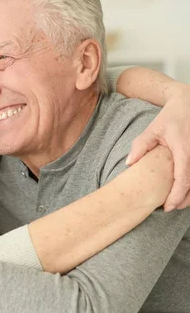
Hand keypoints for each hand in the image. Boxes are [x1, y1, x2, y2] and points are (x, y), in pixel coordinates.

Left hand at [127, 83, 189, 210]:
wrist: (187, 104)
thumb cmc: (169, 118)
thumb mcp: (152, 129)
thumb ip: (140, 146)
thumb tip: (129, 163)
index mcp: (184, 150)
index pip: (183, 179)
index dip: (176, 195)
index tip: (167, 207)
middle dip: (184, 200)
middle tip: (170, 208)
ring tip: (177, 203)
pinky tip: (184, 191)